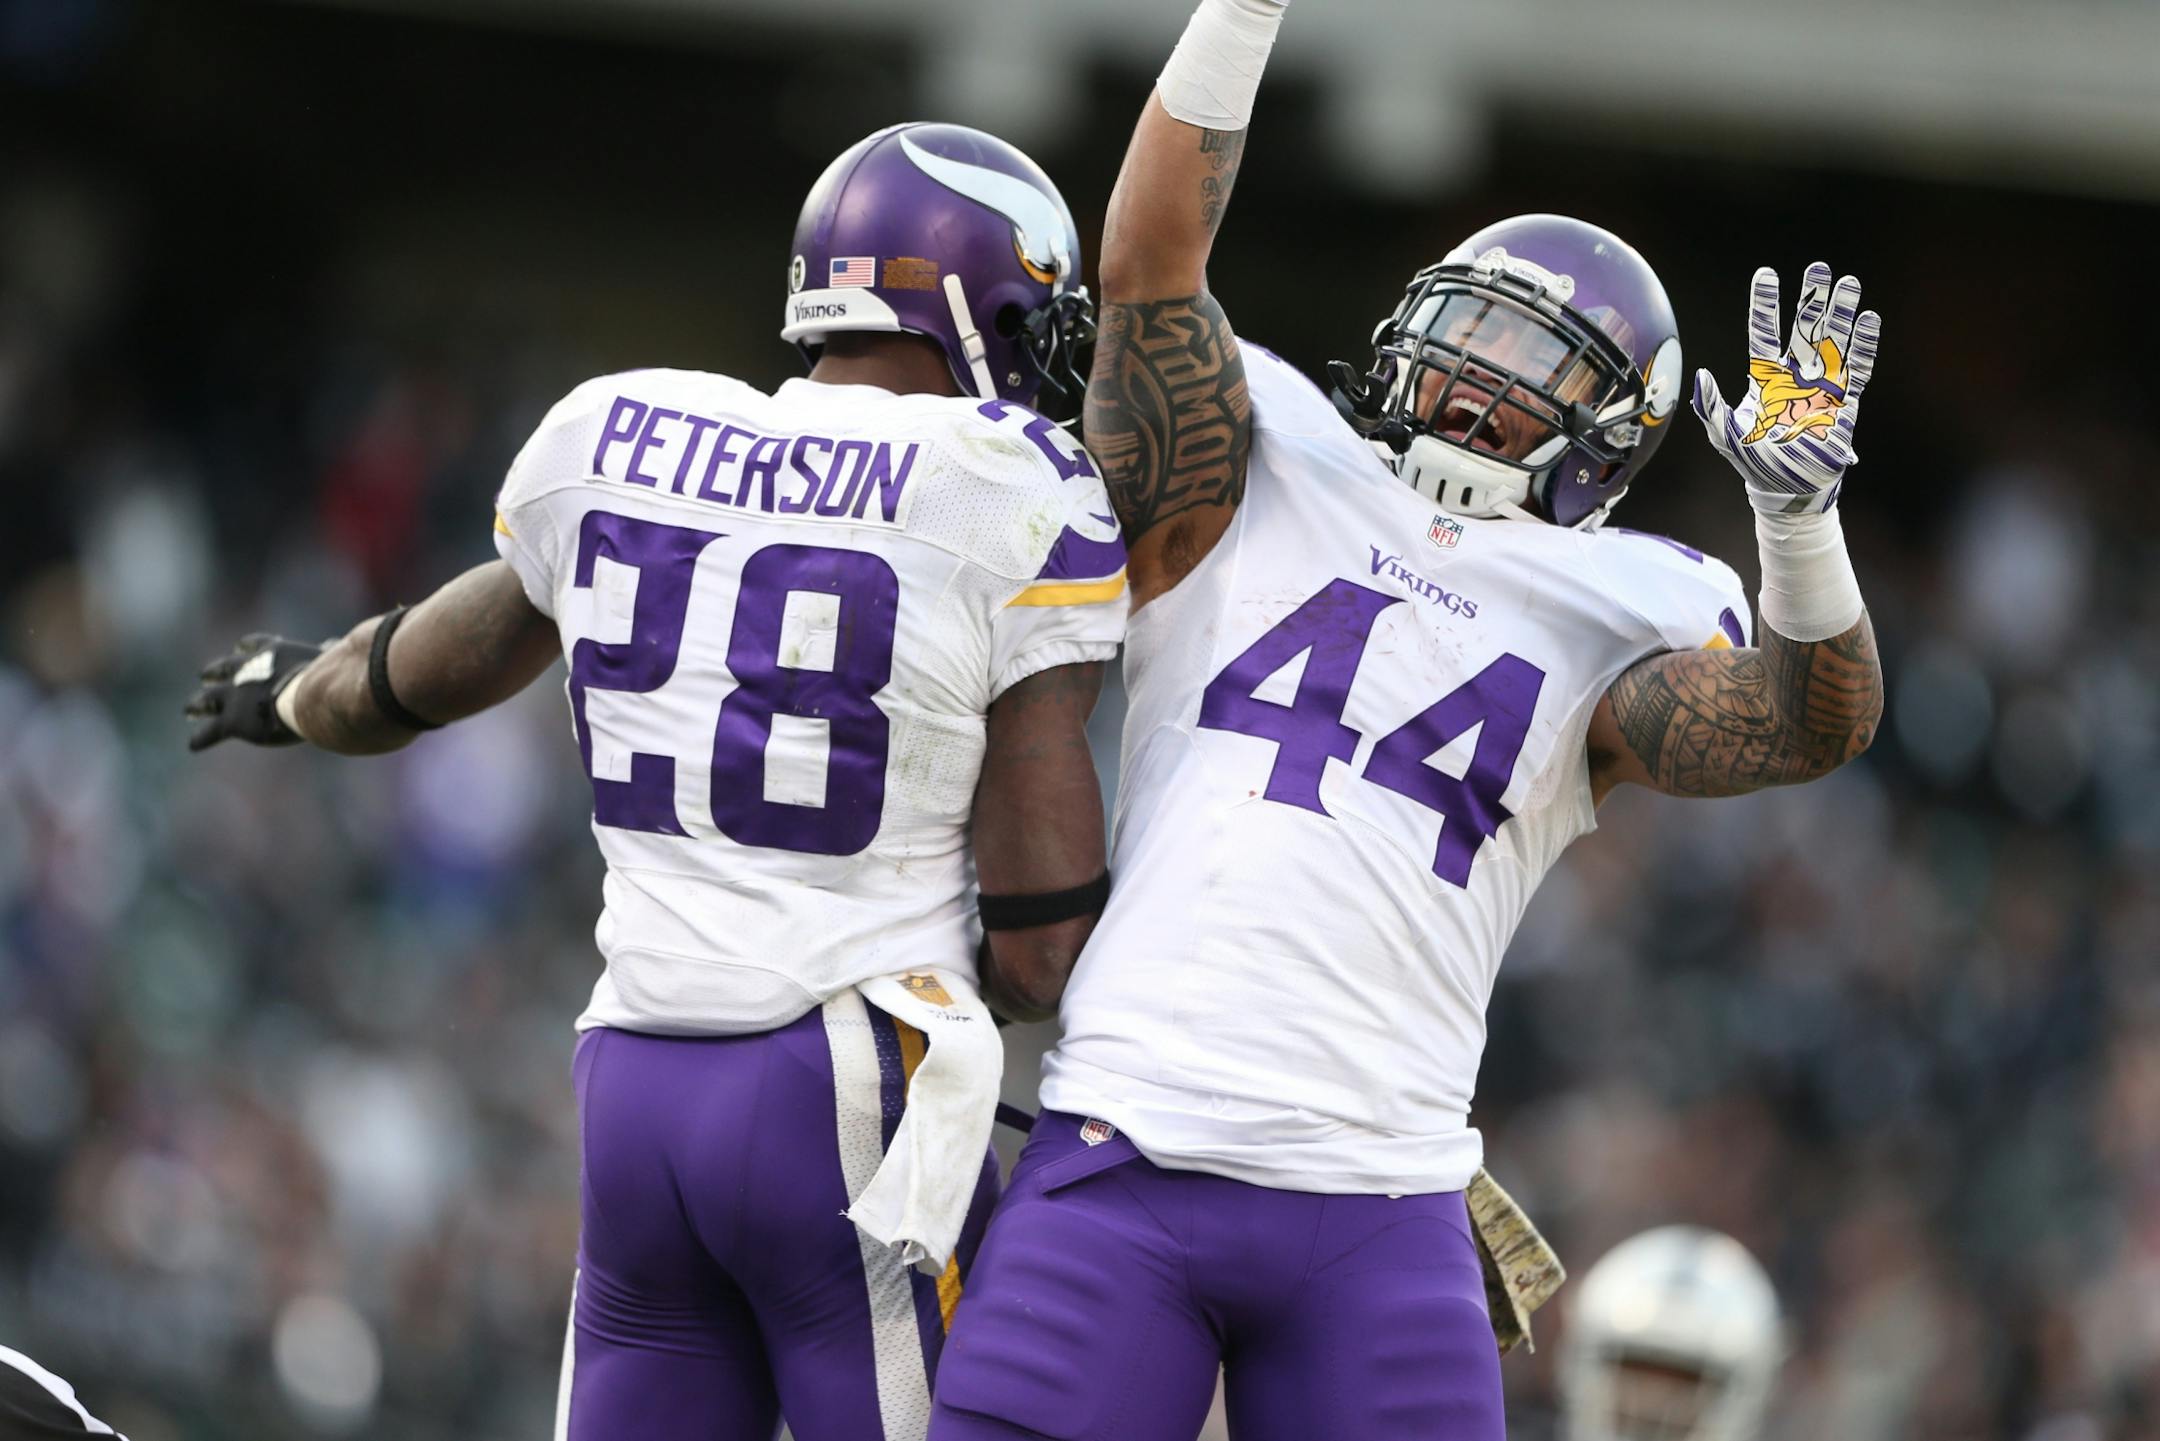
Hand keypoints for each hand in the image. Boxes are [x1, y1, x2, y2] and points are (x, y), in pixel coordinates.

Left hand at [184, 633, 321, 750]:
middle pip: (222, 668)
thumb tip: (333, 644)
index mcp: (271, 652)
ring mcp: (235, 695)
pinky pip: (210, 731)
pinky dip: (201, 738)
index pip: (252, 644)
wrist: (312, 696)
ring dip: (197, 703)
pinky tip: (193, 745)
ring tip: (190, 709)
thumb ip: (326, 653)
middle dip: (213, 673)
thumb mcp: (329, 658)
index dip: (245, 648)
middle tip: (205, 677)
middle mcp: (246, 669)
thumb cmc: (329, 677)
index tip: (240, 649)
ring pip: (207, 698)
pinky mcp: (232, 721)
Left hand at [1692, 261, 1880, 515]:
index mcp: (1765, 378)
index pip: (1764, 333)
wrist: (1787, 488)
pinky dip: (1863, 345)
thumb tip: (1701, 375)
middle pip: (1803, 328)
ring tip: (1849, 282)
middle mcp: (1795, 375)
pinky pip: (1856, 368)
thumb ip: (1711, 407)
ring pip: (1833, 340)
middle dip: (1812, 298)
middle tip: (1819, 267)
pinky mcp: (1844, 402)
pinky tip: (1869, 320)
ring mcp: (1821, 386)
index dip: (1765, 305)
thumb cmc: (1754, 462)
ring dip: (1841, 313)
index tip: (1766, 274)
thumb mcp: (1725, 436)